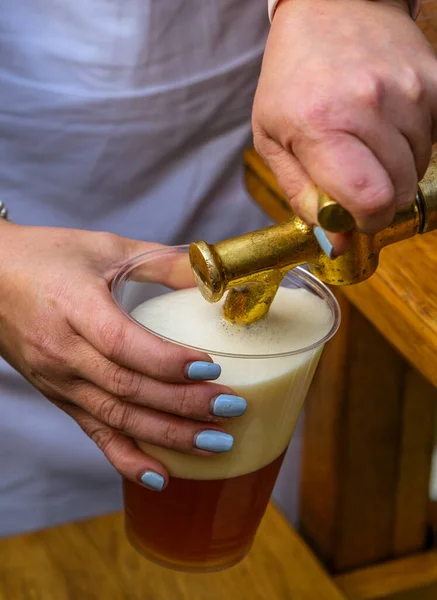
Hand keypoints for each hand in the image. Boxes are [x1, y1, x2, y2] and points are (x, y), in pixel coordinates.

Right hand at [0, 223, 243, 490]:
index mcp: (74, 308)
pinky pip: (94, 434)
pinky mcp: (60, 397)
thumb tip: (212, 272)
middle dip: (184, 405)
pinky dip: (127, 460)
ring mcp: (59, 381)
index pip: (124, 344)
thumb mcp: (104, 248)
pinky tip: (161, 477)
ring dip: (168, 436)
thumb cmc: (47, 257)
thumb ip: (161, 260)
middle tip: (231, 409)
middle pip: (128, 389)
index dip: (168, 361)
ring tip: (216, 444)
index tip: (212, 368)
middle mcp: (63, 352)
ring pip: (117, 418)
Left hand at [253, 0, 436, 253]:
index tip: (356, 217)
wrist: (330, 8)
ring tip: (366, 142)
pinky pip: (435, 138)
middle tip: (357, 180)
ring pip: (420, 167)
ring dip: (395, 169)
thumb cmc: (292, 78)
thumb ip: (302, 194)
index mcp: (320, 124)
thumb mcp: (273, 139)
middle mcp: (369, 104)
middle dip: (379, 199)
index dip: (366, 221)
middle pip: (399, 190)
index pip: (370, 200)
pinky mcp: (433, 79)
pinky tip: (387, 126)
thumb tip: (338, 241)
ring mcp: (408, 89)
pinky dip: (413, 145)